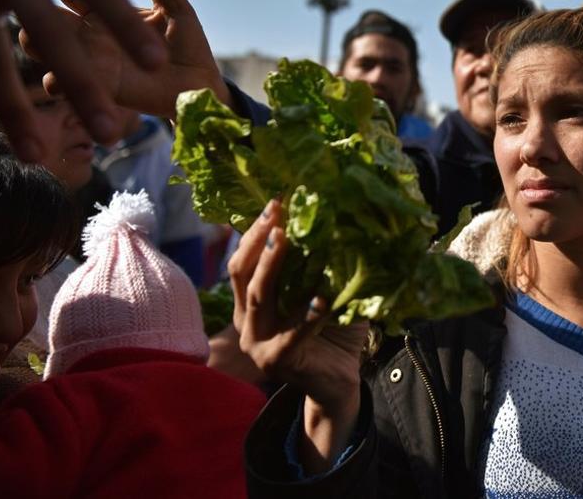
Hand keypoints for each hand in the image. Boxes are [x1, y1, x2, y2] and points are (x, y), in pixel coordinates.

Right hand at [22, 0, 227, 118]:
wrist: (198, 87)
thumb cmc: (186, 42)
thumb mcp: (175, 8)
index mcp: (103, 5)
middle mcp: (86, 30)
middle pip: (44, 11)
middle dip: (31, 5)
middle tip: (30, 1)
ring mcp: (86, 58)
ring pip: (41, 45)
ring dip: (34, 42)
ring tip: (35, 40)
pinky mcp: (94, 87)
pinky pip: (61, 84)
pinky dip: (55, 81)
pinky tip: (58, 79)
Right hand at [229, 199, 372, 468]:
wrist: (339, 382)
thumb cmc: (332, 331)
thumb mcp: (323, 291)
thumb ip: (321, 262)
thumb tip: (340, 215)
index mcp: (251, 303)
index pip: (242, 261)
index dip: (253, 231)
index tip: (274, 201)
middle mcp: (246, 321)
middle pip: (242, 274)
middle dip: (258, 239)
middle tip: (275, 211)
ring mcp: (258, 343)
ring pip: (259, 298)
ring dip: (273, 266)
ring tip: (286, 239)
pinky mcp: (277, 361)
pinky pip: (293, 333)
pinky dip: (308, 314)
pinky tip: (322, 297)